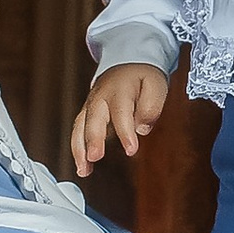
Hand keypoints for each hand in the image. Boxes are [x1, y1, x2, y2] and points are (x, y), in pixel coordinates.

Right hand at [72, 63, 167, 177]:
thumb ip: (151, 106)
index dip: (125, 132)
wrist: (127, 62)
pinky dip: (77, 149)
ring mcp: (90, 105)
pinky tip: (82, 166)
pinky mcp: (87, 114)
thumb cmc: (142, 76)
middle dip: (92, 139)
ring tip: (83, 170)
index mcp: (119, 90)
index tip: (131, 150)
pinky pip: (78, 131)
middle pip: (93, 119)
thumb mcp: (155, 85)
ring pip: (80, 127)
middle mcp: (100, 98)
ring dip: (79, 149)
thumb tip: (142, 128)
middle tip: (94, 158)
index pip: (121, 113)